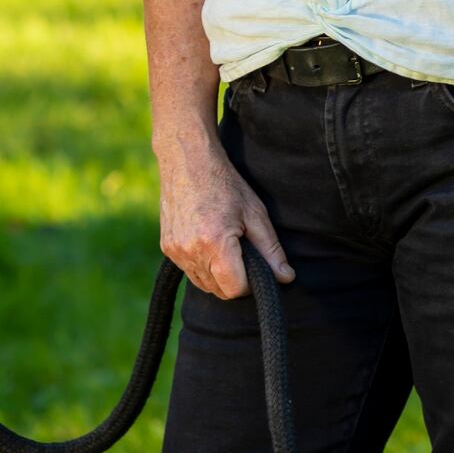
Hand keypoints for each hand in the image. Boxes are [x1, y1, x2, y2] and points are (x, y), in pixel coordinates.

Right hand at [158, 129, 294, 299]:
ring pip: (203, 284)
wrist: (187, 160)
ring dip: (217, 276)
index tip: (255, 266)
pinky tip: (209, 243)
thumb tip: (286, 278)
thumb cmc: (225, 183)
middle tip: (242, 254)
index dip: (249, 284)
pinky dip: (202, 266)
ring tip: (226, 247)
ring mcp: (175, 251)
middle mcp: (191, 251)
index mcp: (215, 243)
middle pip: (219, 291)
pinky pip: (190, 271)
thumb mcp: (255, 213)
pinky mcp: (166, 248)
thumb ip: (271, 250)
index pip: (234, 289)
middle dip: (234, 280)